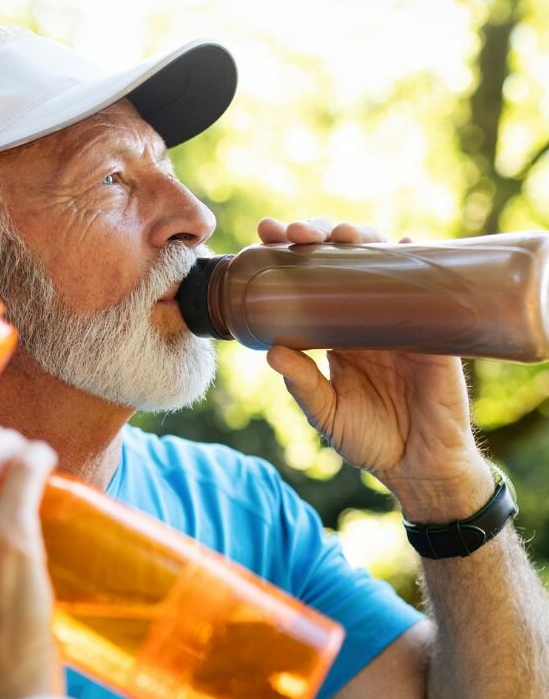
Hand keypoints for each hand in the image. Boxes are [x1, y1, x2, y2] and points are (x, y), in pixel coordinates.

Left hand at [256, 217, 493, 520]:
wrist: (419, 465)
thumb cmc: (370, 439)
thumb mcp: (326, 412)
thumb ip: (303, 383)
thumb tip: (271, 351)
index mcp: (336, 332)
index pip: (309, 282)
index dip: (289, 255)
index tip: (264, 235)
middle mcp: (367, 316)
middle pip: (342, 260)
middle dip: (318, 236)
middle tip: (294, 233)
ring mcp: (401, 317)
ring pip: (382, 262)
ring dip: (361, 239)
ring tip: (338, 234)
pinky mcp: (434, 329)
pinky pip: (428, 287)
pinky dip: (416, 260)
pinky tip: (402, 243)